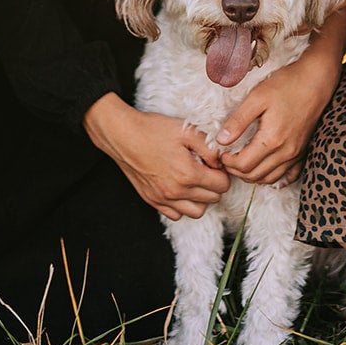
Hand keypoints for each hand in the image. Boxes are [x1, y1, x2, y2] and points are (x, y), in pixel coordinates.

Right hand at [83, 94, 229, 219]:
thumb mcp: (186, 130)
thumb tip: (220, 162)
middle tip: (206, 169)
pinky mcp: (152, 200)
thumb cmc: (153, 129)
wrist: (122, 135)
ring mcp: (163, 198)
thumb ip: (209, 147)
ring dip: (201, 198)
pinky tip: (179, 189)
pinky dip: (182, 206)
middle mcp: (177, 191)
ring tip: (195, 181)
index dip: (222, 172)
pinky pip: (176, 215)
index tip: (214, 163)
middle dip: (214, 184)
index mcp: (188, 173)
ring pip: (196, 212)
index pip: (222, 185)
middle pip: (212, 199)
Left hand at [215, 14, 345, 185]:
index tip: (221, 153)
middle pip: (255, 175)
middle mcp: (286, 152)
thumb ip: (238, 121)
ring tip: (241, 162)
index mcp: (272, 139)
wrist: (316, 81)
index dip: (228, 163)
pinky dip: (273, 177)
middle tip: (227, 159)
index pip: (244, 165)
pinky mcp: (303, 151)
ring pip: (270, 178)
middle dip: (237, 171)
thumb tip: (221, 140)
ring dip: (252, 175)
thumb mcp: (257, 98)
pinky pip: (288, 175)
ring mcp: (296, 154)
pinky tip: (264, 168)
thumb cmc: (287, 85)